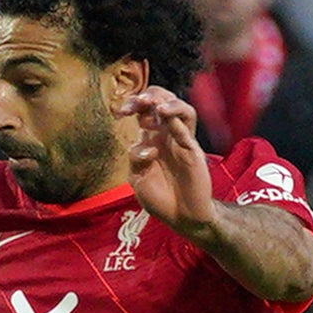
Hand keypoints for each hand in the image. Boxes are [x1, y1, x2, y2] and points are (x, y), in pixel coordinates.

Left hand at [126, 87, 216, 233]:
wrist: (181, 217)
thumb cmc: (159, 197)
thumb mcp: (138, 178)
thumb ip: (136, 158)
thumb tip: (147, 146)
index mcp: (150, 139)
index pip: (143, 111)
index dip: (132, 105)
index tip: (120, 112)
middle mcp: (166, 136)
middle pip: (162, 102)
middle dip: (149, 96)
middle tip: (138, 103)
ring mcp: (181, 141)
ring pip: (181, 109)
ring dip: (167, 102)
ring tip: (157, 107)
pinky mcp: (193, 151)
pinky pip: (187, 130)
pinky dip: (176, 119)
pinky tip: (166, 117)